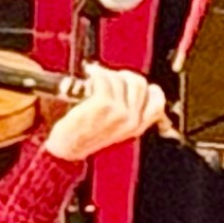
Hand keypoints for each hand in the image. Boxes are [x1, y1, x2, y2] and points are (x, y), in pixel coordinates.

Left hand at [44, 64, 167, 160]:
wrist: (65, 148)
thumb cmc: (86, 136)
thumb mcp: (115, 130)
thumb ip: (129, 113)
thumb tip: (131, 85)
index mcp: (138, 127)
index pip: (157, 101)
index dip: (148, 88)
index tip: (132, 82)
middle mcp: (132, 120)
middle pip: (139, 84)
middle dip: (123, 75)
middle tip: (108, 75)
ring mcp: (119, 112)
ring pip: (119, 80)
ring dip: (105, 74)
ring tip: (94, 78)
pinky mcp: (103, 105)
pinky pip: (104, 80)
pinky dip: (95, 74)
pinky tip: (89, 76)